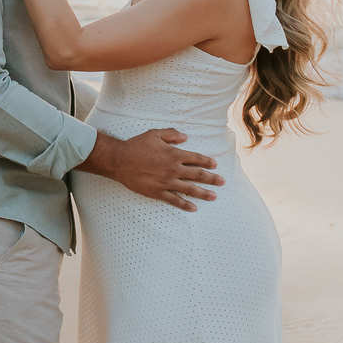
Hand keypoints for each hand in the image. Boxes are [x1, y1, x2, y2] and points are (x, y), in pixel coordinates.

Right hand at [82, 129, 222, 210]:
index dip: (207, 161)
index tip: (214, 164)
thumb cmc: (136, 145)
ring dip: (203, 193)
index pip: (196, 158)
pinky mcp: (158, 192)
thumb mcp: (154, 134)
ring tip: (214, 196)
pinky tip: (193, 208)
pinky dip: (185, 205)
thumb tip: (185, 136)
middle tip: (222, 182)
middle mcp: (173, 169)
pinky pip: (174, 200)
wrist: (120, 161)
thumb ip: (171, 134)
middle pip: (197, 175)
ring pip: (189, 189)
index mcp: (174, 154)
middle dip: (212, 179)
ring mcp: (166, 182)